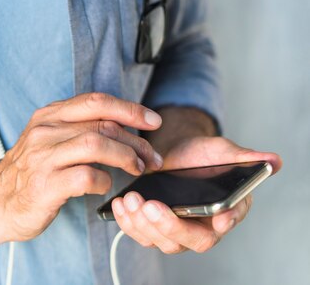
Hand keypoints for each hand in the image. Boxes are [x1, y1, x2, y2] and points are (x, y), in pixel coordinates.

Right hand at [0, 92, 163, 241]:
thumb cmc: (29, 173)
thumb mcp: (48, 140)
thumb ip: (77, 128)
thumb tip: (122, 125)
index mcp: (48, 116)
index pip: (95, 101)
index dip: (129, 109)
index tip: (153, 121)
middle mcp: (44, 132)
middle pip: (102, 124)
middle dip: (135, 140)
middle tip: (152, 157)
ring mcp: (42, 158)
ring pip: (96, 144)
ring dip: (126, 157)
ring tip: (137, 169)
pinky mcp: (44, 185)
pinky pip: (87, 176)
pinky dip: (104, 180)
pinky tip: (105, 186)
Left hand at [111, 136, 282, 252]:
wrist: (177, 152)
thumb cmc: (203, 155)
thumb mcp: (224, 151)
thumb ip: (246, 158)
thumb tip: (274, 161)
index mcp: (223, 214)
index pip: (219, 228)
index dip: (216, 224)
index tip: (212, 215)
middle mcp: (198, 228)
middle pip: (182, 240)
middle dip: (165, 224)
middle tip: (149, 204)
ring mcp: (172, 230)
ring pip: (156, 240)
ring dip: (140, 223)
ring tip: (129, 200)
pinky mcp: (150, 226)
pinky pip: (138, 232)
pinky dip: (126, 221)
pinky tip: (119, 203)